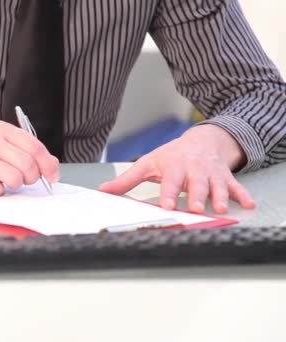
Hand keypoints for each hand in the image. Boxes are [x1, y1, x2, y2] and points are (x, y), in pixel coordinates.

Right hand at [0, 120, 59, 195]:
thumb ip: (24, 150)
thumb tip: (52, 167)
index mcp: (1, 130)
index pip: (34, 146)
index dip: (48, 164)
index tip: (52, 176)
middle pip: (27, 165)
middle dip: (31, 178)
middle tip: (24, 180)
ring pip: (15, 178)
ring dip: (14, 185)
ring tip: (4, 181)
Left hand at [99, 125, 255, 213]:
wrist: (201, 140)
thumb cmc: (171, 156)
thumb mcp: (147, 164)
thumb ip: (127, 180)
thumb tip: (103, 190)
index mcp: (173, 167)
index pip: (170, 182)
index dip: (170, 194)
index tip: (168, 205)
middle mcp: (193, 170)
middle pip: (195, 184)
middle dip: (196, 196)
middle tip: (196, 209)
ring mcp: (211, 173)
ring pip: (216, 186)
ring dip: (219, 197)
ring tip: (220, 209)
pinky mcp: (225, 177)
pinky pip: (236, 186)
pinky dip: (242, 195)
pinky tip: (248, 204)